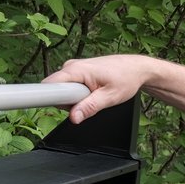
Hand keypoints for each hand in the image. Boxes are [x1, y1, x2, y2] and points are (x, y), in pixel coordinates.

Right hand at [43, 54, 158, 123]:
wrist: (137, 69)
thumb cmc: (127, 78)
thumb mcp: (110, 97)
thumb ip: (90, 107)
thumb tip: (74, 117)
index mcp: (76, 70)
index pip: (49, 85)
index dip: (48, 98)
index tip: (49, 106)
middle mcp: (71, 66)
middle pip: (56, 90)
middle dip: (69, 102)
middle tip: (90, 100)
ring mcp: (73, 68)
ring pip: (64, 90)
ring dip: (76, 98)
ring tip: (96, 94)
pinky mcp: (77, 72)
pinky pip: (70, 87)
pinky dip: (80, 94)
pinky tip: (94, 91)